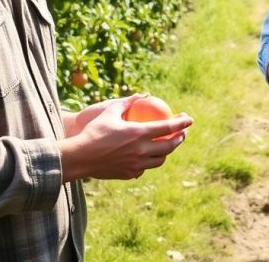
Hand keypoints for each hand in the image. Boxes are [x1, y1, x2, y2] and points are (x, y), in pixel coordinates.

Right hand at [59, 97, 193, 181]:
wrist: (79, 157)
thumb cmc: (93, 131)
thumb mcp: (109, 112)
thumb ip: (127, 102)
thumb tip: (143, 95)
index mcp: (139, 133)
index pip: (168, 127)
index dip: (182, 123)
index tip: (189, 119)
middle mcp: (141, 150)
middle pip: (169, 147)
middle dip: (179, 139)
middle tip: (181, 133)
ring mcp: (136, 164)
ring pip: (160, 160)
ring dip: (166, 152)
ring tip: (167, 145)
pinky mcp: (129, 174)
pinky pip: (145, 168)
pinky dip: (149, 161)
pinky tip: (147, 156)